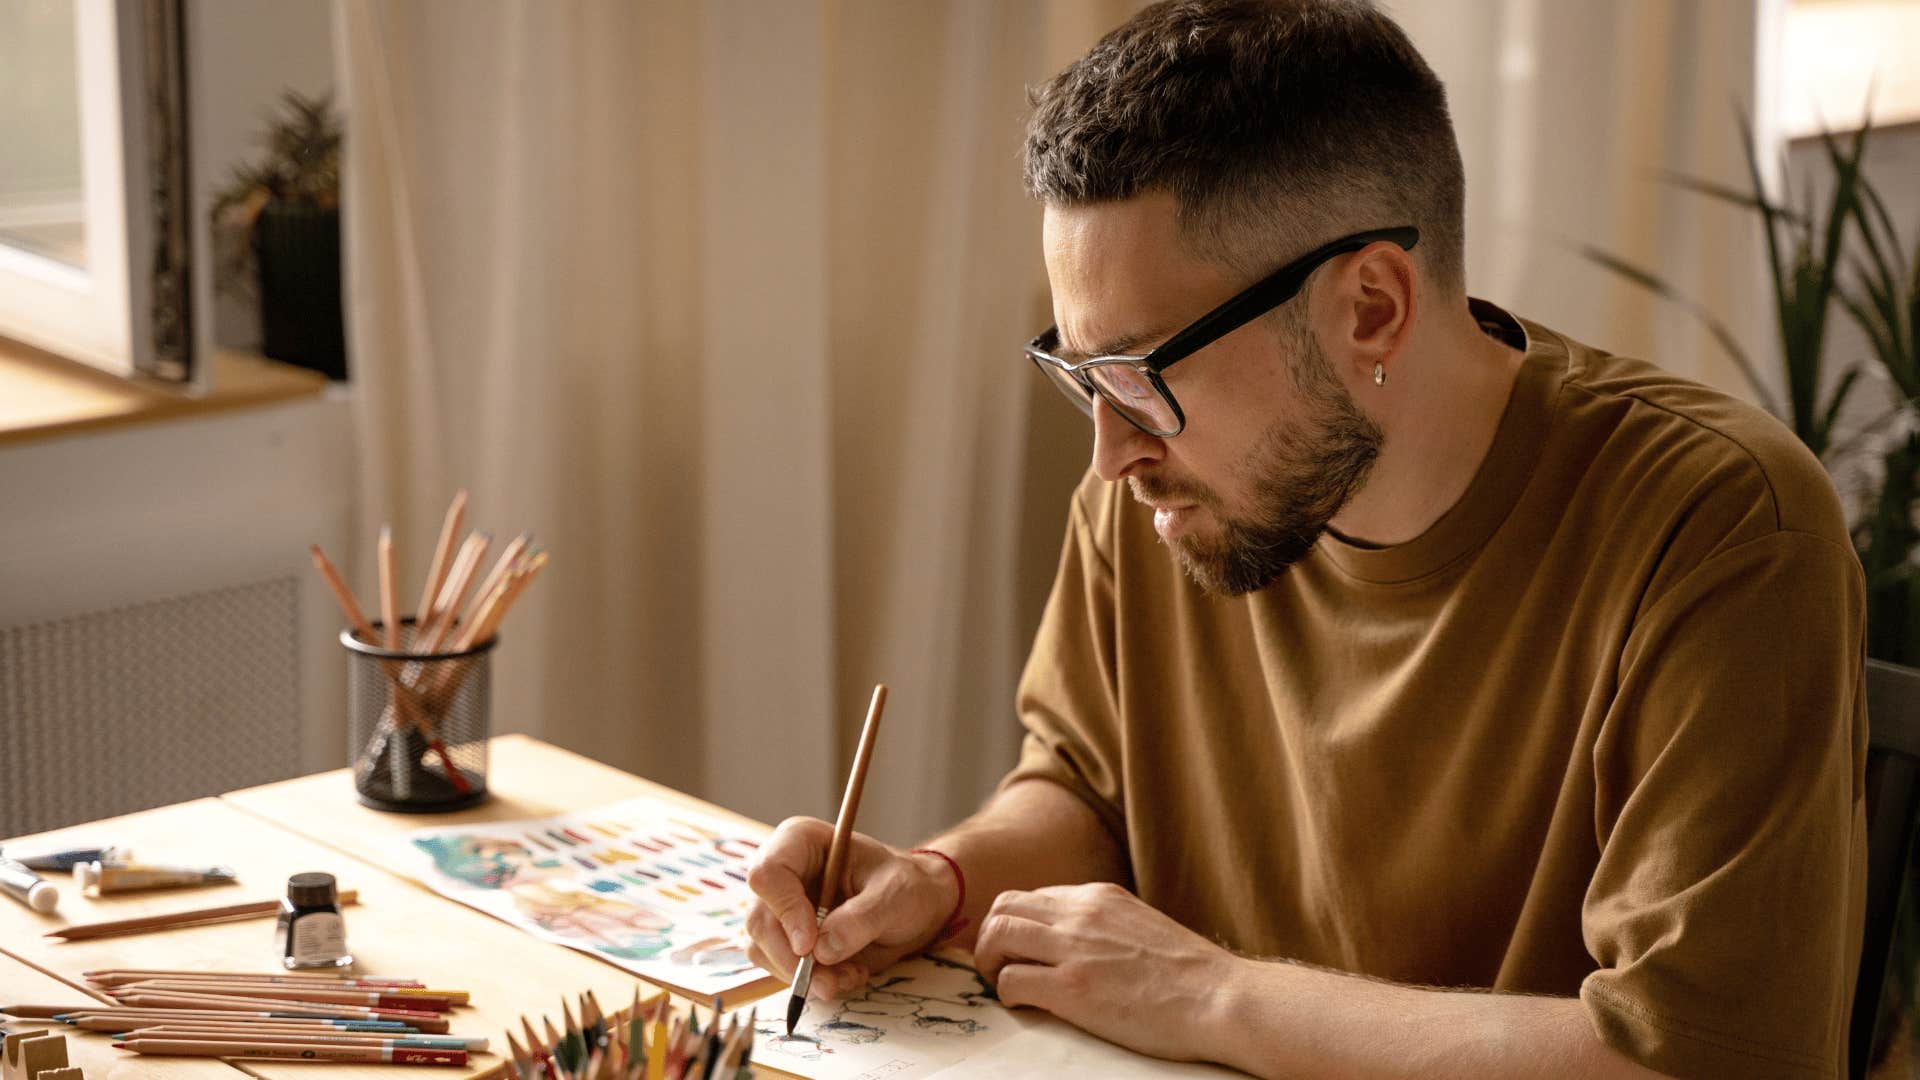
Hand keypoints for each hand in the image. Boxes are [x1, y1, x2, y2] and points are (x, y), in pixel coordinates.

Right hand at [744, 816, 959, 998]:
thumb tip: (822, 951)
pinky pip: (779, 968)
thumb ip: (861, 919)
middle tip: (830, 980)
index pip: (768, 874)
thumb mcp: (896, 895)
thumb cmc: (907, 886)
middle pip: (760, 920)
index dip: (784, 911)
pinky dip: (810, 981)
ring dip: (805, 975)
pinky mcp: (786, 939)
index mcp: (802, 843)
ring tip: (851, 973)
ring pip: (764, 950)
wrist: (916, 908)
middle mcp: (783, 874)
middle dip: (793, 959)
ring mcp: (781, 908)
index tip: (809, 946)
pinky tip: (845, 974)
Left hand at [973, 882, 1238, 1062]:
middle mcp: (1080, 913)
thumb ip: (1105, 925)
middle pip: (1004, 908)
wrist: (1219, 997)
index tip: (1017, 951)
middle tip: (997, 967)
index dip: (1016, 925)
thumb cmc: (1191, 974)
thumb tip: (1080, 942)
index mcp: (1099, 896)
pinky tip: (1025, 1007)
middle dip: (991, 938)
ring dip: (989, 962)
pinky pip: (1011, 982)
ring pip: (997, 935)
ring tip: (1001, 985)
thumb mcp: (1141, 926)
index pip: (1033, 897)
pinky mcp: (1072, 988)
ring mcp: (1074, 948)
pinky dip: (1006, 994)